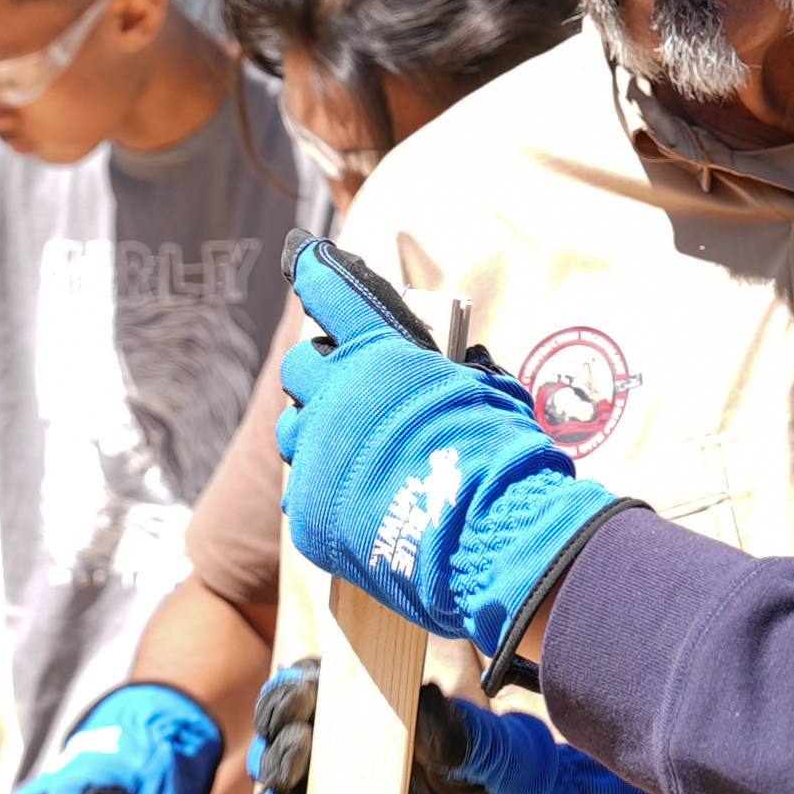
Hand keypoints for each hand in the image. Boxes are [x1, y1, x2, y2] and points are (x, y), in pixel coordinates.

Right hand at [217, 665, 659, 793]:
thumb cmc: (506, 777)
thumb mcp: (492, 748)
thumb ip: (457, 729)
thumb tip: (425, 702)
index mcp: (359, 719)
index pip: (301, 697)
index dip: (291, 694)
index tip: (304, 696)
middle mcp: (331, 768)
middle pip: (275, 753)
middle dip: (278, 751)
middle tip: (299, 755)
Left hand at [274, 240, 630, 662]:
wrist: (488, 535)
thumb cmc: (502, 455)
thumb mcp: (487, 390)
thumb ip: (451, 371)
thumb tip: (453, 366)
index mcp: (381, 355)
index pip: (333, 295)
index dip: (316, 272)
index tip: (304, 257)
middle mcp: (337, 397)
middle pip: (300, 367)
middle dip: (318, 370)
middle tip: (343, 388)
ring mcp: (318, 455)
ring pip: (292, 429)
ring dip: (313, 429)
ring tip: (344, 448)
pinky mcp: (310, 509)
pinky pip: (301, 489)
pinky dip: (322, 488)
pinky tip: (351, 498)